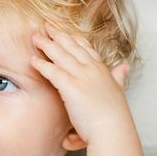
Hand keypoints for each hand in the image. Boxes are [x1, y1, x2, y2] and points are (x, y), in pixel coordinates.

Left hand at [30, 24, 132, 145]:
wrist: (113, 129)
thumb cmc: (114, 116)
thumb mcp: (119, 90)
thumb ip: (119, 77)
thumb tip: (124, 67)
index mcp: (102, 70)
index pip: (86, 49)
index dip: (74, 40)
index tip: (66, 32)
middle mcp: (92, 69)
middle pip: (72, 47)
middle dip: (58, 35)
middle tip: (46, 26)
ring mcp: (82, 77)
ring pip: (61, 55)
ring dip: (46, 45)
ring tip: (35, 37)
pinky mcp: (71, 87)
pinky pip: (53, 72)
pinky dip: (42, 65)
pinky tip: (32, 60)